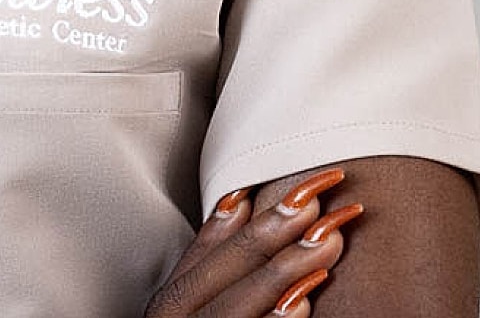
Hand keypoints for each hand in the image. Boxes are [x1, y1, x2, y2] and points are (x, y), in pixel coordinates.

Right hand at [145, 169, 363, 317]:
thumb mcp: (188, 308)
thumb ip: (206, 264)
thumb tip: (239, 202)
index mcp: (166, 308)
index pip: (204, 254)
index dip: (245, 219)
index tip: (286, 187)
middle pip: (223, 275)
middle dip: (272, 235)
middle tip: (316, 201)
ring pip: (238, 308)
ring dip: (284, 271)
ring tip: (325, 242)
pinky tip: (304, 306)